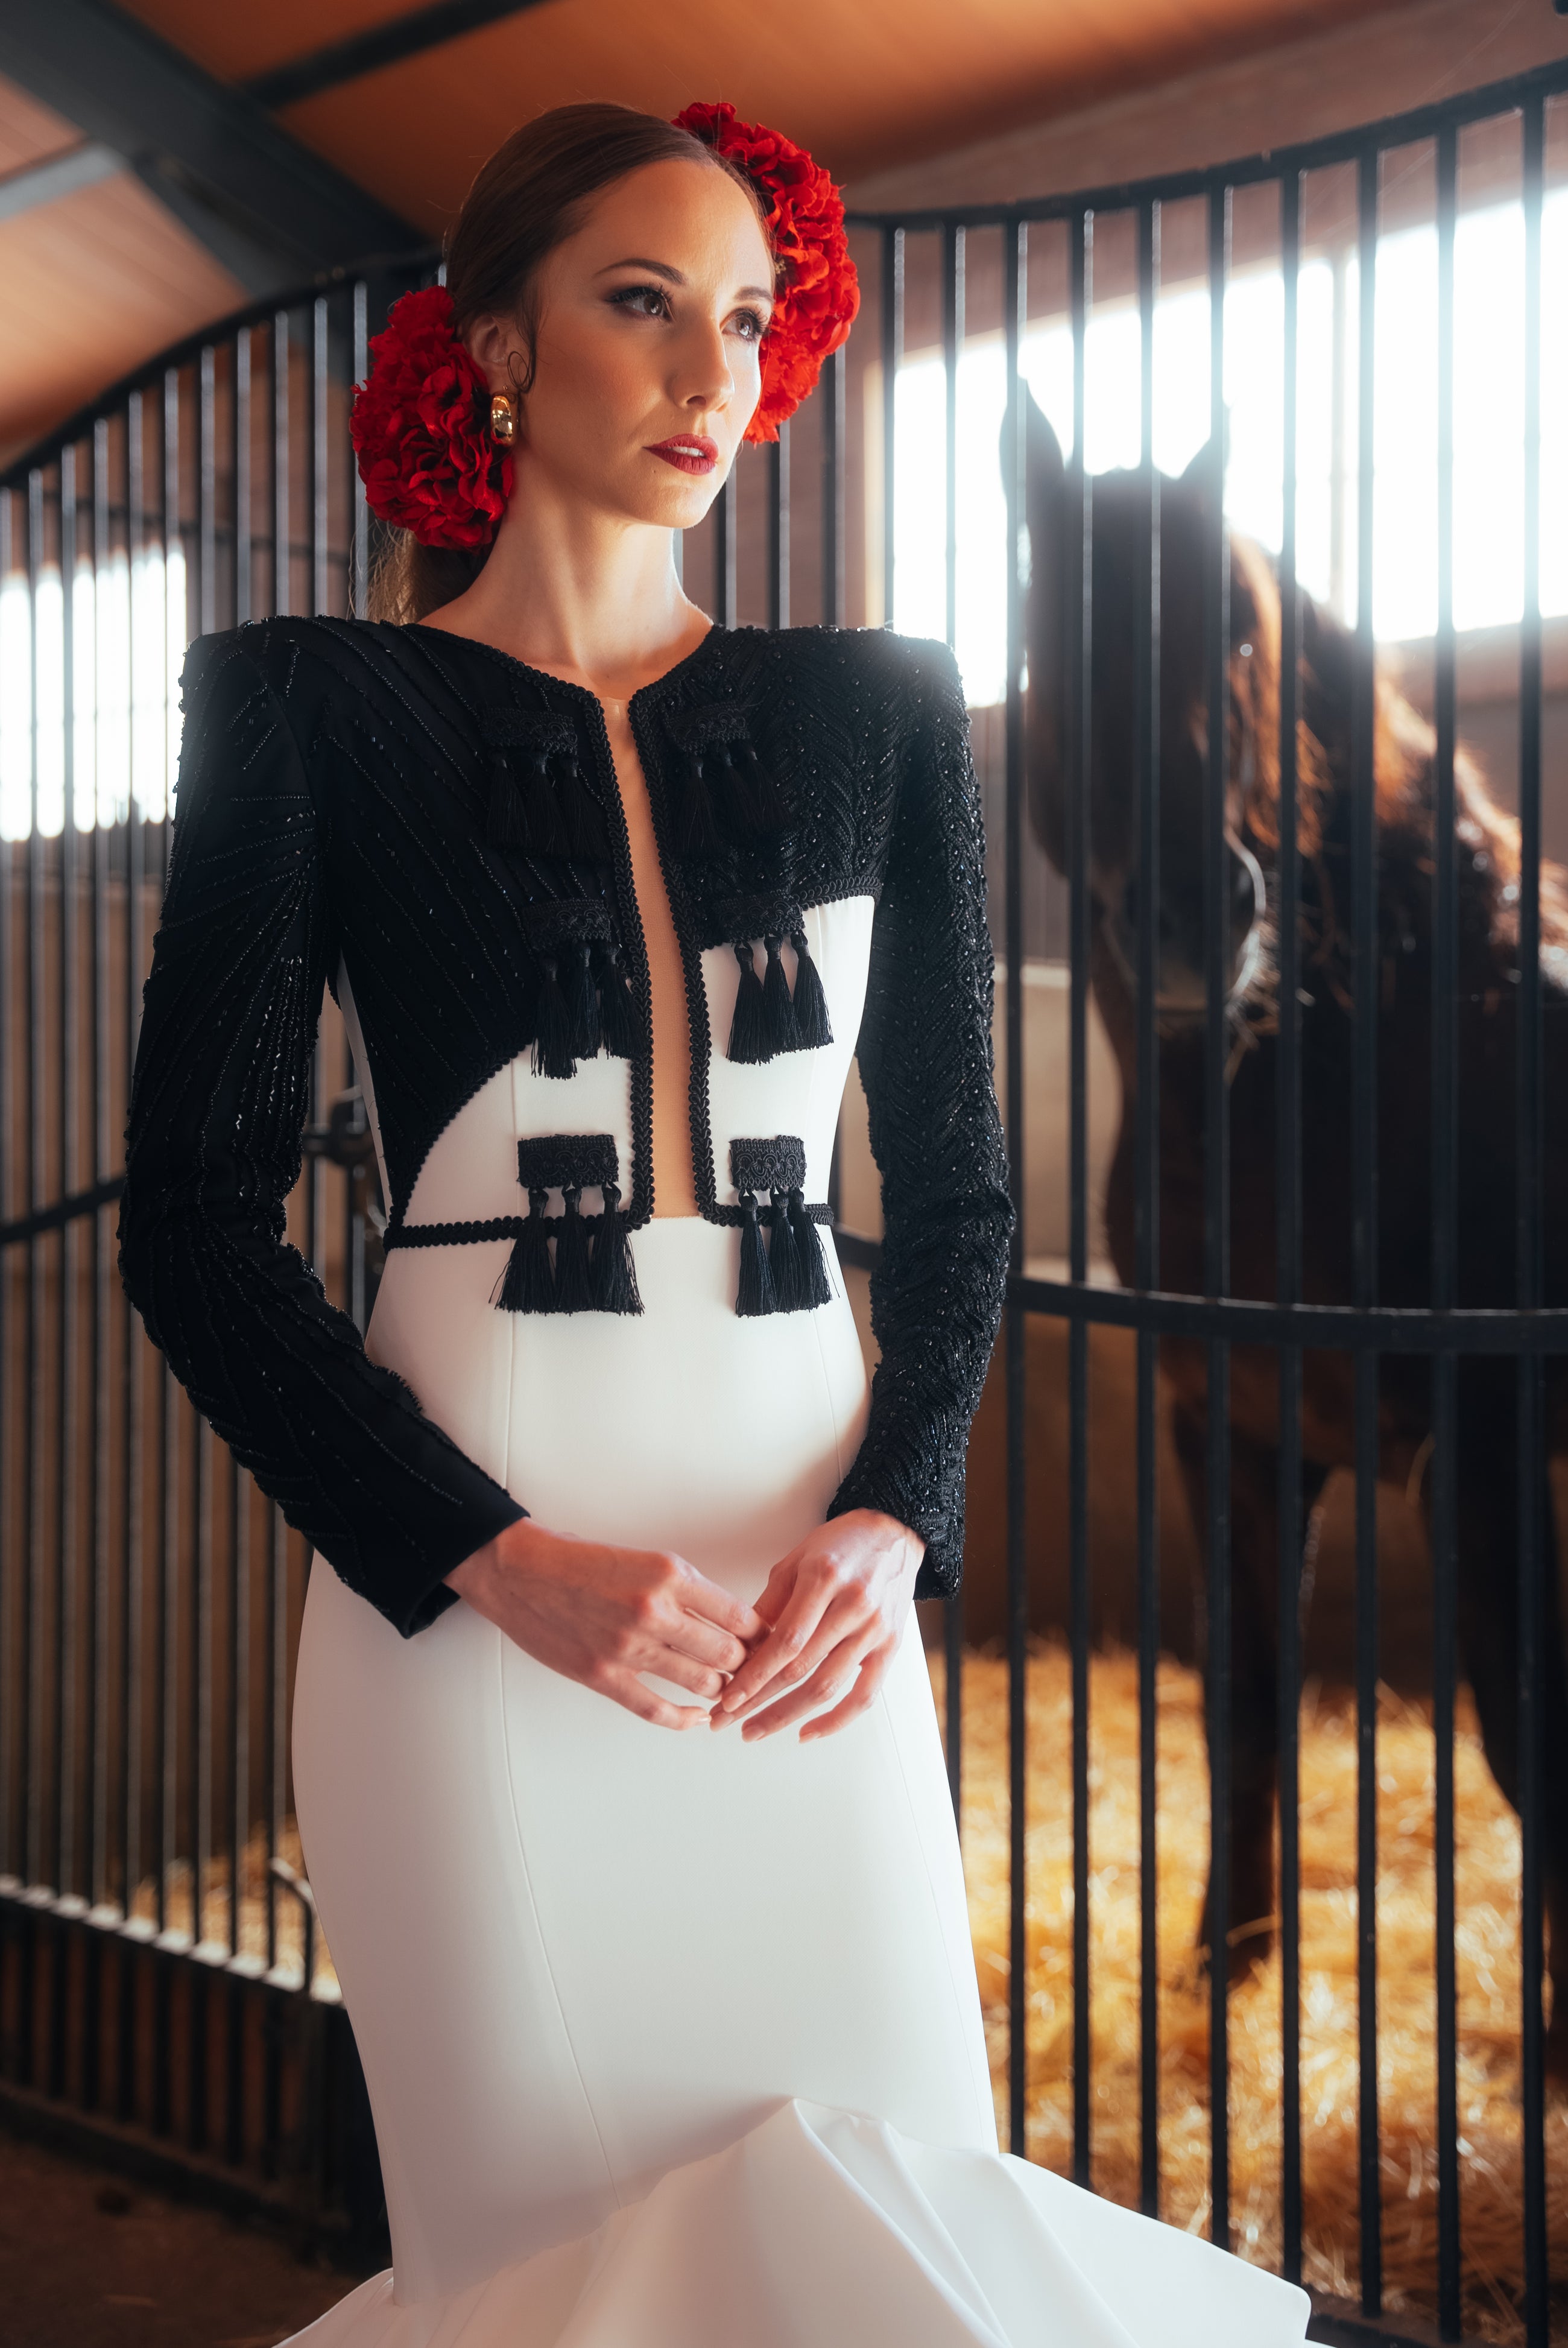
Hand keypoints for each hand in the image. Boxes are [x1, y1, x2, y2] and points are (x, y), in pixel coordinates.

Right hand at [446, 1519, 763, 1729]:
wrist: (520, 1572)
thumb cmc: (581, 1562)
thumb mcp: (646, 1559)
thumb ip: (686, 1589)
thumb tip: (729, 1620)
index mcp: (670, 1573)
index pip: (738, 1614)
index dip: (761, 1635)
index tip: (770, 1643)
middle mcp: (655, 1610)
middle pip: (729, 1653)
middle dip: (748, 1667)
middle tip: (755, 1673)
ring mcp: (629, 1647)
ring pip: (702, 1683)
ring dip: (721, 1691)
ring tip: (728, 1692)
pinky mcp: (603, 1675)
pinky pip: (657, 1709)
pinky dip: (685, 1720)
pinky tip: (698, 1719)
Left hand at [710, 1509, 924, 1743]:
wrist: (893, 1534)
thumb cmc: (840, 1544)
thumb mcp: (796, 1560)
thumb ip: (769, 1603)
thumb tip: (740, 1647)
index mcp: (824, 1579)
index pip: (784, 1641)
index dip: (754, 1675)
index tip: (727, 1698)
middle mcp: (853, 1606)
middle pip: (801, 1669)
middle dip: (759, 1700)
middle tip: (727, 1720)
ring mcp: (874, 1630)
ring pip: (827, 1687)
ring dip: (787, 1715)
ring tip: (755, 1729)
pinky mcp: (889, 1647)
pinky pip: (864, 1696)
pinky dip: (836, 1721)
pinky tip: (807, 1732)